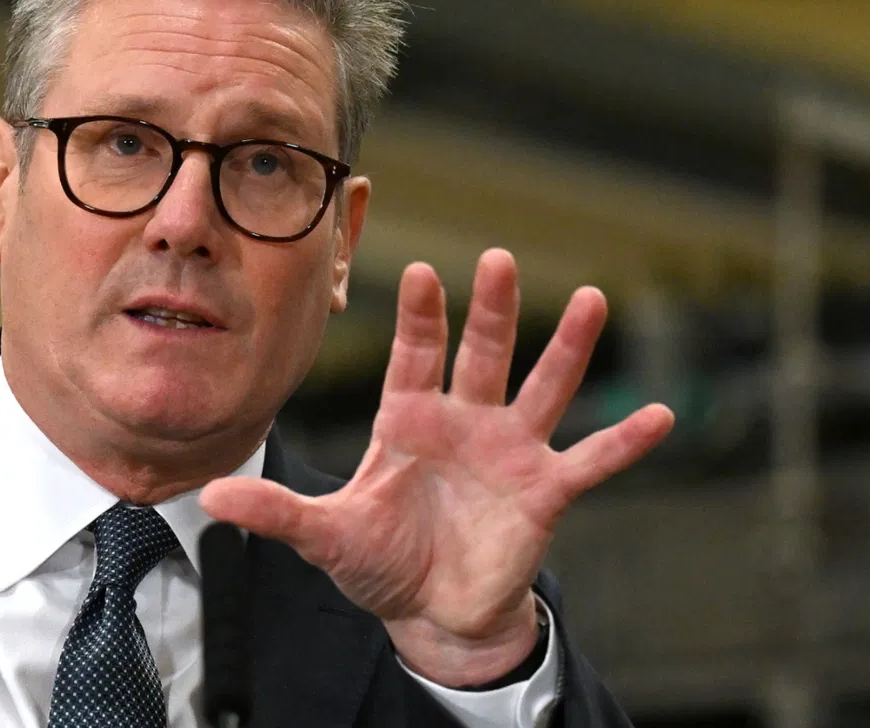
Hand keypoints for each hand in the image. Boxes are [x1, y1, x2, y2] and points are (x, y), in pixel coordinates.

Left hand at [200, 249, 673, 685]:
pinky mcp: (545, 493)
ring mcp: (510, 452)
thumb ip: (275, 512)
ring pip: (543, 388)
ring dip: (568, 348)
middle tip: (499, 257)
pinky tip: (660, 415)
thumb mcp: (325, 535)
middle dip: (492, 309)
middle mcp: (465, 421)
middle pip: (483, 354)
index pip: (416, 355)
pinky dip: (624, 441)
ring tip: (593, 299)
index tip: (420, 273)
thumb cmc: (379, 560)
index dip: (420, 318)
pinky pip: (590, 461)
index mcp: (410, 419)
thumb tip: (209, 498)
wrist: (429, 611)